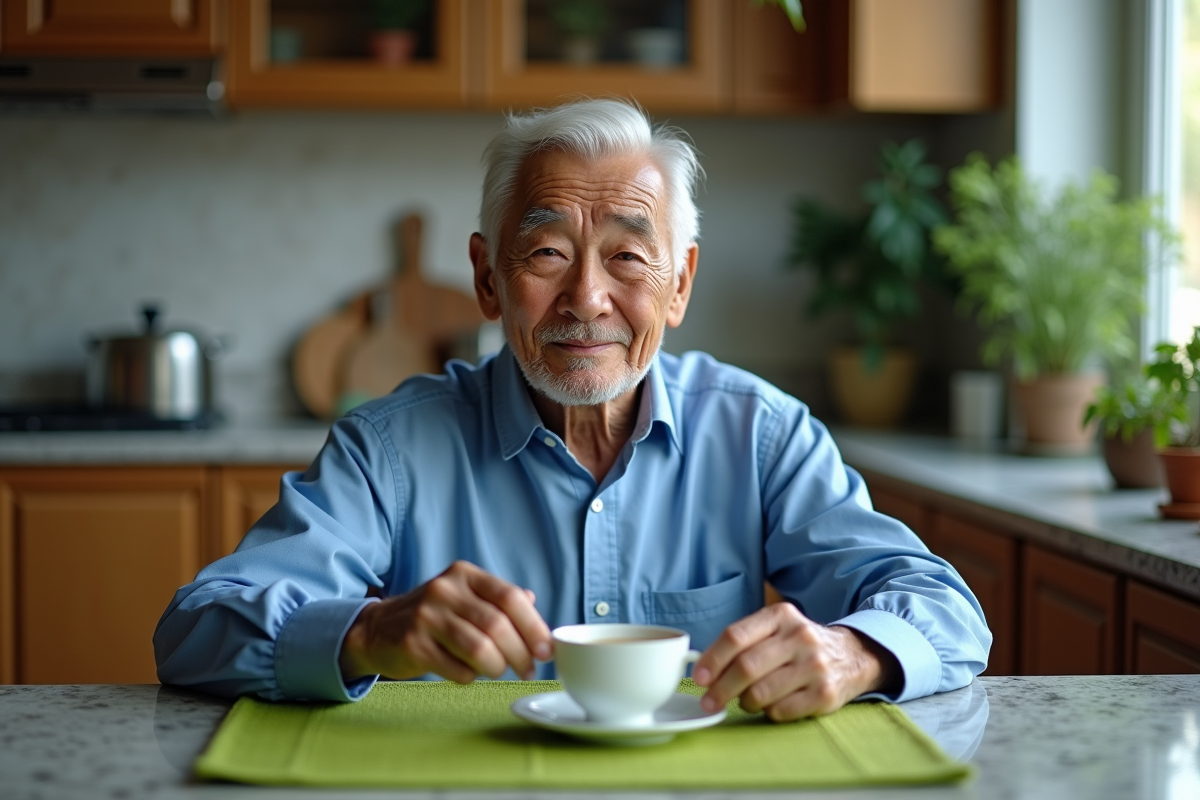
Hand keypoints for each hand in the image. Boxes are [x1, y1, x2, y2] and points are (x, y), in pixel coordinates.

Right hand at [338, 561, 552, 683]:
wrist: (378, 629)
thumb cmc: (433, 616)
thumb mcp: (465, 597)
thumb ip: (499, 600)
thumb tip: (534, 605)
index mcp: (464, 575)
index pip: (509, 597)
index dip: (533, 626)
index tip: (546, 649)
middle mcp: (445, 590)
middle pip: (497, 625)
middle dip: (520, 653)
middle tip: (528, 669)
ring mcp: (426, 617)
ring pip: (479, 649)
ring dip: (497, 667)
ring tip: (499, 672)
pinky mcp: (412, 645)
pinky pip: (457, 669)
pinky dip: (471, 677)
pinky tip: (468, 673)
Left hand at [692, 603, 899, 720]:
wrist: (852, 656)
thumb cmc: (799, 645)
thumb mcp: (776, 628)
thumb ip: (743, 641)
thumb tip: (704, 669)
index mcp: (781, 616)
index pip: (736, 636)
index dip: (712, 659)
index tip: (698, 678)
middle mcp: (800, 637)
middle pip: (746, 667)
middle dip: (721, 689)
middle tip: (708, 702)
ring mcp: (815, 666)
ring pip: (761, 692)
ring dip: (744, 702)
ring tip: (745, 701)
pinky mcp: (825, 694)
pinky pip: (781, 711)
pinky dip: (767, 713)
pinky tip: (770, 706)